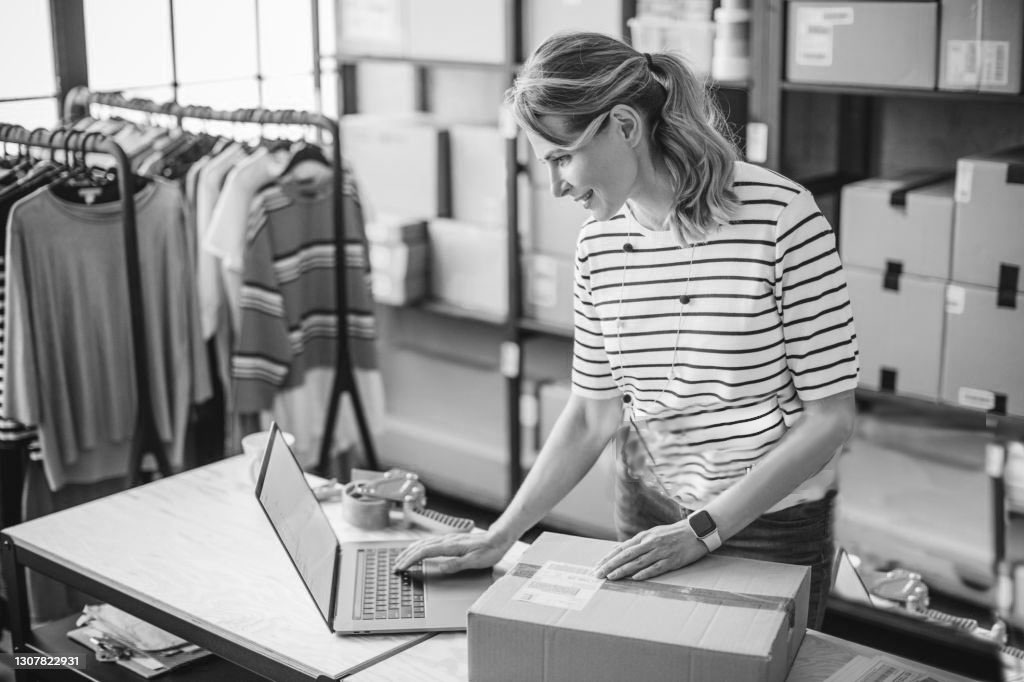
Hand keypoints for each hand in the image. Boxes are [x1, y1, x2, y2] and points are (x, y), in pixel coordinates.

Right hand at [393, 531, 511, 574]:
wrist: (499, 537)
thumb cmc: (490, 550)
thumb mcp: (476, 561)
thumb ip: (457, 564)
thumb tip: (440, 567)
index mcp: (451, 546)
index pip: (425, 552)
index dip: (411, 559)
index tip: (401, 567)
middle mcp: (448, 540)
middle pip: (421, 546)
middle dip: (406, 556)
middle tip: (396, 565)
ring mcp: (449, 538)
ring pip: (425, 542)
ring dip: (411, 550)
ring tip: (402, 558)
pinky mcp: (452, 539)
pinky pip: (431, 541)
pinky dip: (420, 545)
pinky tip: (419, 549)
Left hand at [593, 521, 706, 580]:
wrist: (697, 531)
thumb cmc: (674, 533)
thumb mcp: (654, 534)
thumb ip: (638, 542)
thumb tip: (621, 550)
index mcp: (645, 536)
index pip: (622, 548)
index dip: (609, 557)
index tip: (598, 565)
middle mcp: (651, 543)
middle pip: (626, 555)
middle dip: (611, 565)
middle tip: (598, 574)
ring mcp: (661, 551)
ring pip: (638, 562)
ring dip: (623, 570)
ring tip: (611, 577)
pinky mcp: (672, 560)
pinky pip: (656, 567)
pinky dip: (645, 573)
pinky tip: (634, 578)